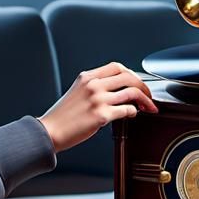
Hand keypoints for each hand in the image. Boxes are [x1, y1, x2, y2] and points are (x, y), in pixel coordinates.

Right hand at [39, 61, 157, 151]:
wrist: (50, 131)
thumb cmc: (63, 116)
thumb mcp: (77, 91)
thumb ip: (95, 86)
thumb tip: (118, 89)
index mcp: (87, 77)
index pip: (117, 66)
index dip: (132, 73)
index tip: (137, 82)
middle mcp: (93, 85)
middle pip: (128, 77)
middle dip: (143, 86)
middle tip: (148, 95)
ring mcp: (98, 99)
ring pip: (132, 92)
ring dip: (144, 100)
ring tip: (147, 107)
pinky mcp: (101, 115)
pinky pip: (127, 110)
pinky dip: (134, 112)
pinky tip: (132, 115)